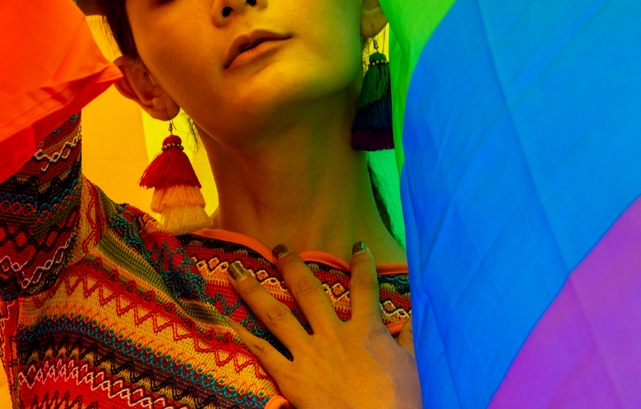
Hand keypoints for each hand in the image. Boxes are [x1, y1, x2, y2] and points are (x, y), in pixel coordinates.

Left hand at [226, 243, 421, 408]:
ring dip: (255, 290)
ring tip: (236, 271)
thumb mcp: (411, 367)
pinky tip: (229, 320)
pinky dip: (245, 335)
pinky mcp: (292, 377)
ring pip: (277, 315)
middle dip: (293, 267)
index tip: (358, 247)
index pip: (365, 287)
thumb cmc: (400, 402)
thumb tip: (410, 320)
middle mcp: (333, 334)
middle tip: (280, 249)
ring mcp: (310, 354)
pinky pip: (265, 353)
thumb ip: (409, 340)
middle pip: (309, 292)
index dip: (363, 265)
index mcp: (367, 330)